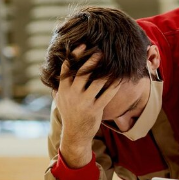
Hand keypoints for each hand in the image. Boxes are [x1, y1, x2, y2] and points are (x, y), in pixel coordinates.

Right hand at [55, 48, 120, 167]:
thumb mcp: (61, 99)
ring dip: (106, 72)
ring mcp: (84, 102)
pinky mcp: (95, 109)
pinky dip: (114, 86)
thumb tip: (58, 70)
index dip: (74, 56)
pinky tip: (120, 79)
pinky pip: (107, 95)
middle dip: (92, 61)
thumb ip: (60, 85)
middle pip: (83, 73)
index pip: (67, 69)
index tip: (82, 45)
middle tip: (100, 51)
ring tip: (113, 62)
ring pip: (97, 82)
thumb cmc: (70, 113)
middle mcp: (72, 94)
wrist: (75, 134)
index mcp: (63, 89)